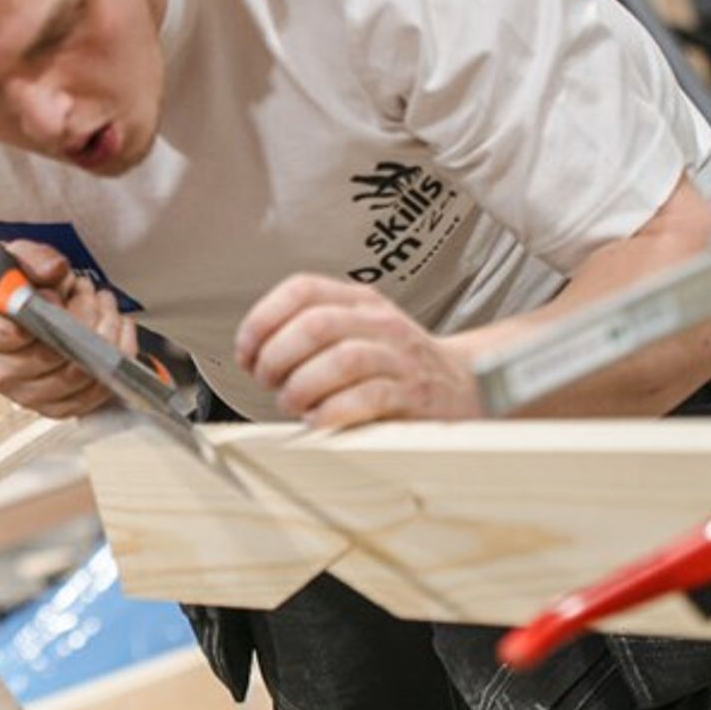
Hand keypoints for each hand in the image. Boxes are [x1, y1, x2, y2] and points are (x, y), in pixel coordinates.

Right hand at [0, 240, 137, 417]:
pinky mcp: (53, 407)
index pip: (11, 333)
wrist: (5, 325)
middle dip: (85, 319)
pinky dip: (114, 364)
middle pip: (51, 355)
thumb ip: (33, 259)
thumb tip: (55, 272)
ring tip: (108, 311)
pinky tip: (118, 335)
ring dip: (106, 341)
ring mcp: (26, 395)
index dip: (47, 310)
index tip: (61, 291)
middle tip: (94, 294)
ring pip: (77, 376)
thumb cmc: (12, 294)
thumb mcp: (15, 261)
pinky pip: (93, 396)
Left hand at [234, 274, 480, 427]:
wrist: (463, 387)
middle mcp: (379, 322)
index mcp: (359, 300)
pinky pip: (367, 397)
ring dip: (302, 386)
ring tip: (292, 403)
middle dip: (276, 357)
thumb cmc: (396, 363)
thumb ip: (309, 332)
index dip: (262, 320)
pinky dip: (332, 411)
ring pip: (341, 359)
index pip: (301, 289)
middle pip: (315, 325)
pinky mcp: (413, 396)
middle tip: (268, 381)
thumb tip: (251, 354)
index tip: (247, 352)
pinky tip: (318, 419)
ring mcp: (399, 358)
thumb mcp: (357, 330)